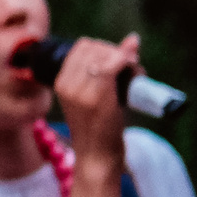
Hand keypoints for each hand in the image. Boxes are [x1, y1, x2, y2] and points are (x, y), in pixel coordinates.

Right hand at [54, 32, 140, 168]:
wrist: (96, 157)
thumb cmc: (98, 128)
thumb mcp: (93, 97)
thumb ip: (107, 70)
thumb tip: (133, 39)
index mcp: (60, 82)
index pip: (82, 47)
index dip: (104, 48)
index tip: (118, 62)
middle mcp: (68, 84)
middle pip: (94, 47)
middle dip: (115, 51)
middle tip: (130, 68)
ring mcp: (81, 90)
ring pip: (105, 54)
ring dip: (125, 58)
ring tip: (136, 74)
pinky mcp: (99, 96)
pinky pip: (113, 65)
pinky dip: (128, 63)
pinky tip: (136, 72)